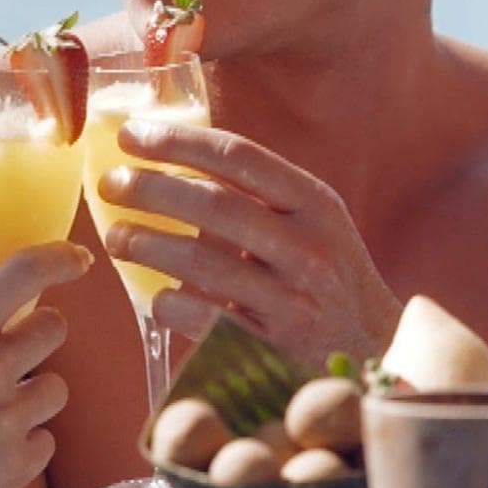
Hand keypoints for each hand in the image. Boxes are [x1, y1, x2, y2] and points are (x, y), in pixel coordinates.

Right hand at [0, 239, 89, 487]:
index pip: (25, 274)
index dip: (59, 259)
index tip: (76, 259)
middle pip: (54, 327)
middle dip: (35, 334)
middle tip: (5, 353)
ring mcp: (4, 422)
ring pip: (56, 387)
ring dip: (29, 394)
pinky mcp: (16, 468)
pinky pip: (46, 439)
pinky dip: (21, 443)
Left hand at [95, 120, 401, 367]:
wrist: (377, 353)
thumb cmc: (326, 275)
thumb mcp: (311, 222)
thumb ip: (258, 192)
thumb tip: (168, 152)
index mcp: (315, 203)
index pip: (238, 157)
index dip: (177, 141)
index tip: (130, 134)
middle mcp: (309, 247)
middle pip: (213, 204)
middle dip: (149, 189)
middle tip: (110, 185)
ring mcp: (293, 300)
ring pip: (202, 261)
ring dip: (146, 244)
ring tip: (115, 237)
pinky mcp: (273, 348)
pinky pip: (204, 318)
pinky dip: (169, 302)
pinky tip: (155, 294)